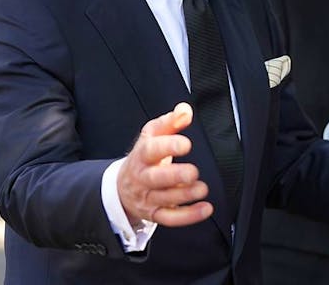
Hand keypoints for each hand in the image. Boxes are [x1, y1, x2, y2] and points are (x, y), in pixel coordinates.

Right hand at [117, 103, 211, 227]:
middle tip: (193, 172)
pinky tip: (205, 209)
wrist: (122, 186)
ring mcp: (147, 197)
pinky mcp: (154, 214)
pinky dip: (188, 216)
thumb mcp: (153, 136)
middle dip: (174, 176)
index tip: (186, 144)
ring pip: (164, 199)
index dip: (167, 146)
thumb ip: (170, 122)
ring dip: (185, 196)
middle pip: (155, 179)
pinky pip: (170, 218)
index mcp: (142, 155)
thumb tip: (185, 111)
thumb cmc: (144, 157)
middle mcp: (142, 178)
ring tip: (202, 189)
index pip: (150, 150)